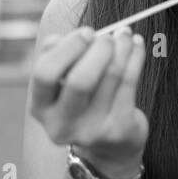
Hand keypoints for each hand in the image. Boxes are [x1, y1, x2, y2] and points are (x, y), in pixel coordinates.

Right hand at [29, 26, 147, 177]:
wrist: (110, 146)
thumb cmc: (83, 100)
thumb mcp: (62, 82)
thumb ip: (58, 56)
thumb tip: (66, 37)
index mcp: (40, 108)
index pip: (45, 74)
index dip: (67, 48)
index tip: (87, 32)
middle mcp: (61, 124)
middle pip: (80, 81)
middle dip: (98, 51)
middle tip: (108, 36)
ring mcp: (91, 130)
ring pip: (111, 77)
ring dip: (121, 48)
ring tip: (125, 34)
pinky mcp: (118, 130)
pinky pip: (129, 83)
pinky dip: (135, 57)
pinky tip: (137, 45)